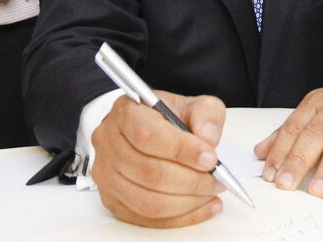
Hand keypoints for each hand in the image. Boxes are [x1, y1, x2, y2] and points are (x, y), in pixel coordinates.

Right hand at [90, 92, 226, 227]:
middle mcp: (109, 142)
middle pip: (148, 172)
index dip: (182, 151)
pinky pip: (146, 218)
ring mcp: (106, 173)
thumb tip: (207, 136)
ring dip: (186, 202)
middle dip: (191, 181)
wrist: (142, 129)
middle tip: (216, 180)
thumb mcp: (190, 104)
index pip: (148, 135)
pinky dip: (179, 218)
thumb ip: (205, 114)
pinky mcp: (111, 198)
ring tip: (209, 193)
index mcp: (125, 112)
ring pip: (147, 201)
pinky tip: (200, 206)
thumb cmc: (163, 118)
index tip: (210, 158)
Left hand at [256, 73, 322, 198]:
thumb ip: (287, 131)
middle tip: (288, 184)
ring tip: (319, 190)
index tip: (271, 175)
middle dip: (299, 162)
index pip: (293, 129)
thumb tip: (261, 152)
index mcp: (314, 104)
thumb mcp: (311, 109)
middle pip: (316, 136)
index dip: (280, 152)